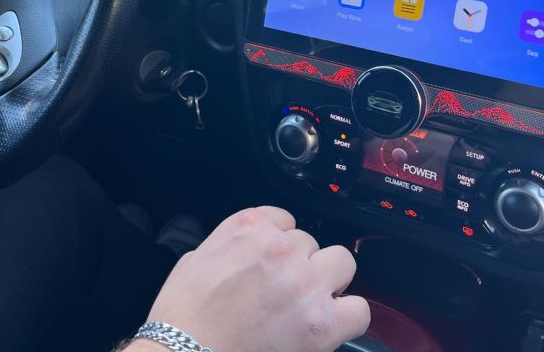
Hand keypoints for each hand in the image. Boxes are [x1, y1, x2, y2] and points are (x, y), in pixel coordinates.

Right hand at [133, 206, 369, 351]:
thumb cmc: (183, 318)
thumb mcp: (194, 259)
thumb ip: (228, 244)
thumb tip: (245, 250)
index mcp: (249, 228)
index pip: (284, 219)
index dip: (278, 242)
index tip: (271, 260)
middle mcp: (282, 250)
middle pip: (310, 243)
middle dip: (299, 263)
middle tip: (283, 289)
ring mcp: (306, 285)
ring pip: (341, 262)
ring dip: (329, 279)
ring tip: (310, 301)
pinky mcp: (322, 325)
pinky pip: (359, 309)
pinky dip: (349, 316)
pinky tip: (331, 323)